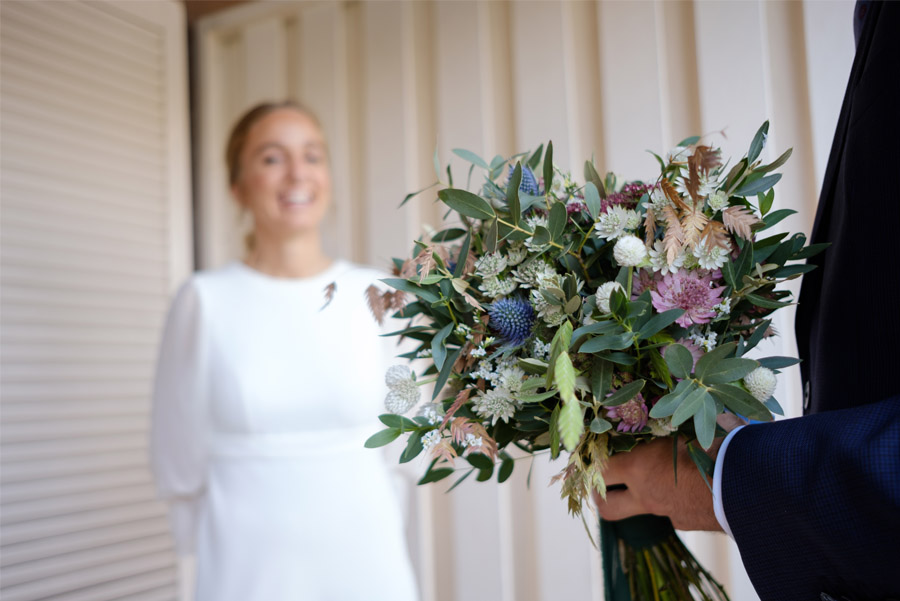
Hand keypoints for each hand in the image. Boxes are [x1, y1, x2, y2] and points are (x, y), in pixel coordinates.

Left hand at [592, 414, 743, 530]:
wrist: (753, 486)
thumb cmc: (720, 446)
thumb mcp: (692, 422)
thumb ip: (674, 414)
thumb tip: (674, 389)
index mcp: (640, 467)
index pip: (600, 469)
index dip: (589, 462)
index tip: (589, 452)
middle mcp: (647, 494)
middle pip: (607, 507)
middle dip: (601, 495)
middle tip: (605, 479)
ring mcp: (667, 512)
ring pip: (640, 510)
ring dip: (638, 496)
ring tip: (651, 473)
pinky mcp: (689, 522)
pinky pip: (671, 509)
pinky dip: (672, 497)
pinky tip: (688, 481)